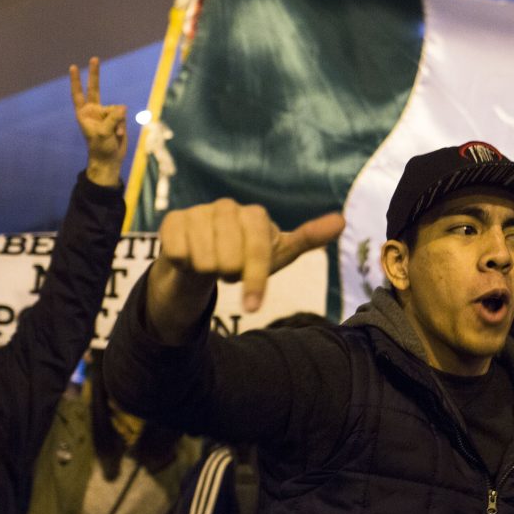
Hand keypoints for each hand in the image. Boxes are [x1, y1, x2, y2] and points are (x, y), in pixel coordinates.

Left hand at [70, 57, 126, 185]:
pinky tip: (119, 135)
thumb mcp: (104, 132)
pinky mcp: (117, 120)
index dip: (76, 81)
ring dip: (118, 122)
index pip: (78, 94)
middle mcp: (94, 111)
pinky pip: (123, 116)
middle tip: (94, 58)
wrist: (110, 160)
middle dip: (95, 75)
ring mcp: (106, 115)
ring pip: (116, 109)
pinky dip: (122, 125)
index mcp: (84, 113)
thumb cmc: (100, 147)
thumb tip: (123, 108)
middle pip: (95, 89)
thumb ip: (112, 117)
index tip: (73, 67)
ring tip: (115, 135)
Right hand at [155, 199, 344, 313]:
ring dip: (208, 272)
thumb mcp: (279, 254)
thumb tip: (342, 220)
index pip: (258, 251)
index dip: (255, 280)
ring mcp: (198, 211)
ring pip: (204, 259)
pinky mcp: (172, 221)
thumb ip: (309, 238)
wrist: (203, 262)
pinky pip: (178, 254)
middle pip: (229, 259)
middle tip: (229, 271)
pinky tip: (190, 259)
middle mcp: (226, 207)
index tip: (253, 306)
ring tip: (212, 265)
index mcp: (254, 215)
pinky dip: (185, 266)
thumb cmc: (245, 258)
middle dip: (230, 276)